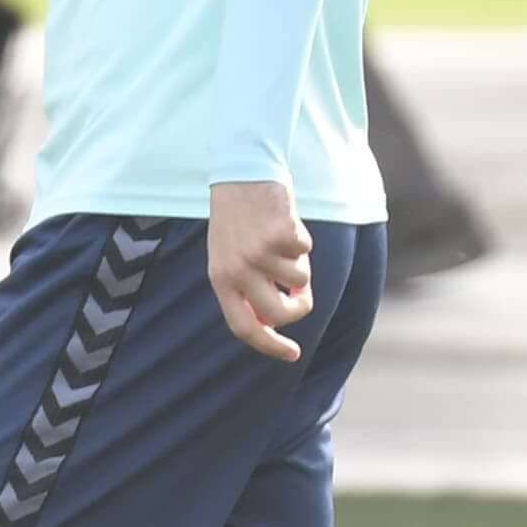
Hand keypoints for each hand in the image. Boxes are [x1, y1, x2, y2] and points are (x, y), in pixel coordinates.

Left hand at [207, 179, 313, 363]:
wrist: (242, 172)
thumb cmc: (239, 218)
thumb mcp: (230, 255)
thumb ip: (247, 286)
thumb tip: (276, 320)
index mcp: (220, 279)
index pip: (244, 327)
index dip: (269, 345)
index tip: (292, 354)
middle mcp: (237, 270)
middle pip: (279, 313)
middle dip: (300, 308)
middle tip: (303, 294)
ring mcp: (259, 252)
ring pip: (300, 278)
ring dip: (300, 262)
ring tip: (282, 240)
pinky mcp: (280, 234)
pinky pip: (306, 250)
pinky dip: (302, 237)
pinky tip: (285, 220)